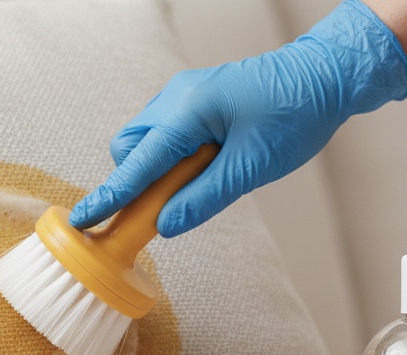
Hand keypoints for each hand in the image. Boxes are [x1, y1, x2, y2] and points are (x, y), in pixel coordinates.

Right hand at [69, 0, 406, 237]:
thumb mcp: (251, 167)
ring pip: (147, 140)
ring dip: (160, 169)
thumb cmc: (295, 115)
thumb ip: (204, 198)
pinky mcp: (195, 99)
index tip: (82, 220)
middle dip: (139, 180)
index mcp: (188, 111)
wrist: (324, 77)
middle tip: (174, 203)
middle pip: (130, 149)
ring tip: (204, 179)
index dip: (111, 196)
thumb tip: (165, 226)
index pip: (137, 163)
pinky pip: (167, 132)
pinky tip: (208, 163)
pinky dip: (174, 156)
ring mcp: (183, 94)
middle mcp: (176, 98)